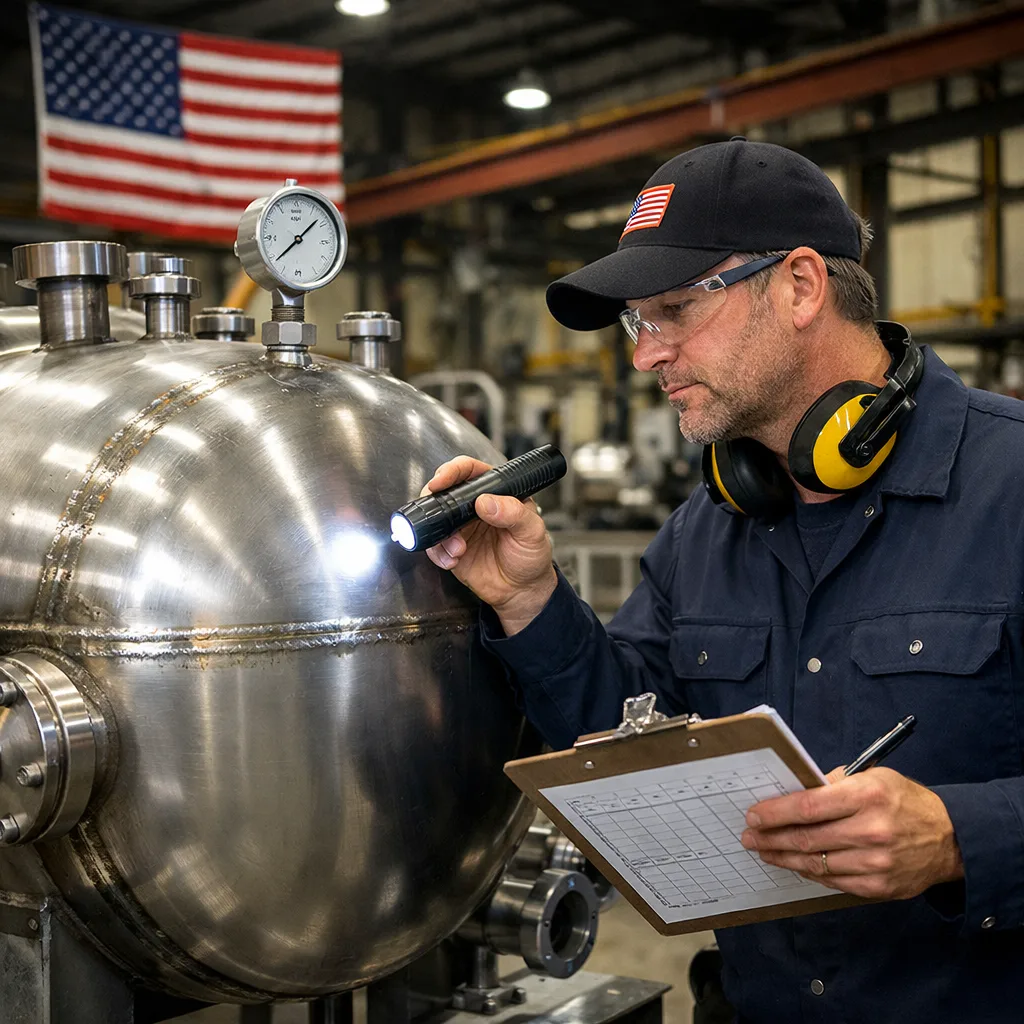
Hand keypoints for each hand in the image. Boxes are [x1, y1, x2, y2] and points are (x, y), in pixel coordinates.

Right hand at [422, 456, 556, 634]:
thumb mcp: (532, 532)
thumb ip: (513, 513)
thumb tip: (486, 502)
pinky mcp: (450, 548)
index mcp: (496, 491)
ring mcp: (460, 527)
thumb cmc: (531, 556)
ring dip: (440, 534)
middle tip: (438, 514)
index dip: (452, 471)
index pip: (470, 471)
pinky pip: (433, 545)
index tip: (441, 480)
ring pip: (433, 518)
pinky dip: (438, 552)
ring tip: (458, 550)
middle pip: (443, 490)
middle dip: (434, 500)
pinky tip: (453, 560)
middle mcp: (474, 506)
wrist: (522, 591)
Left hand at [739, 767, 963, 899]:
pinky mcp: (877, 887)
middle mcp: (870, 831)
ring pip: (814, 863)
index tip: (753, 814)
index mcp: (867, 796)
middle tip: (749, 836)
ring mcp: (874, 863)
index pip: (808, 805)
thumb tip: (796, 790)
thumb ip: (835, 784)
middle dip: (770, 837)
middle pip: (806, 837)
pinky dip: (809, 871)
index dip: (775, 812)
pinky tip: (794, 863)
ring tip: (764, 851)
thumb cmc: (905, 801)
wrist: (950, 839)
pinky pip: (832, 881)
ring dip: (783, 857)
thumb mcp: (874, 777)